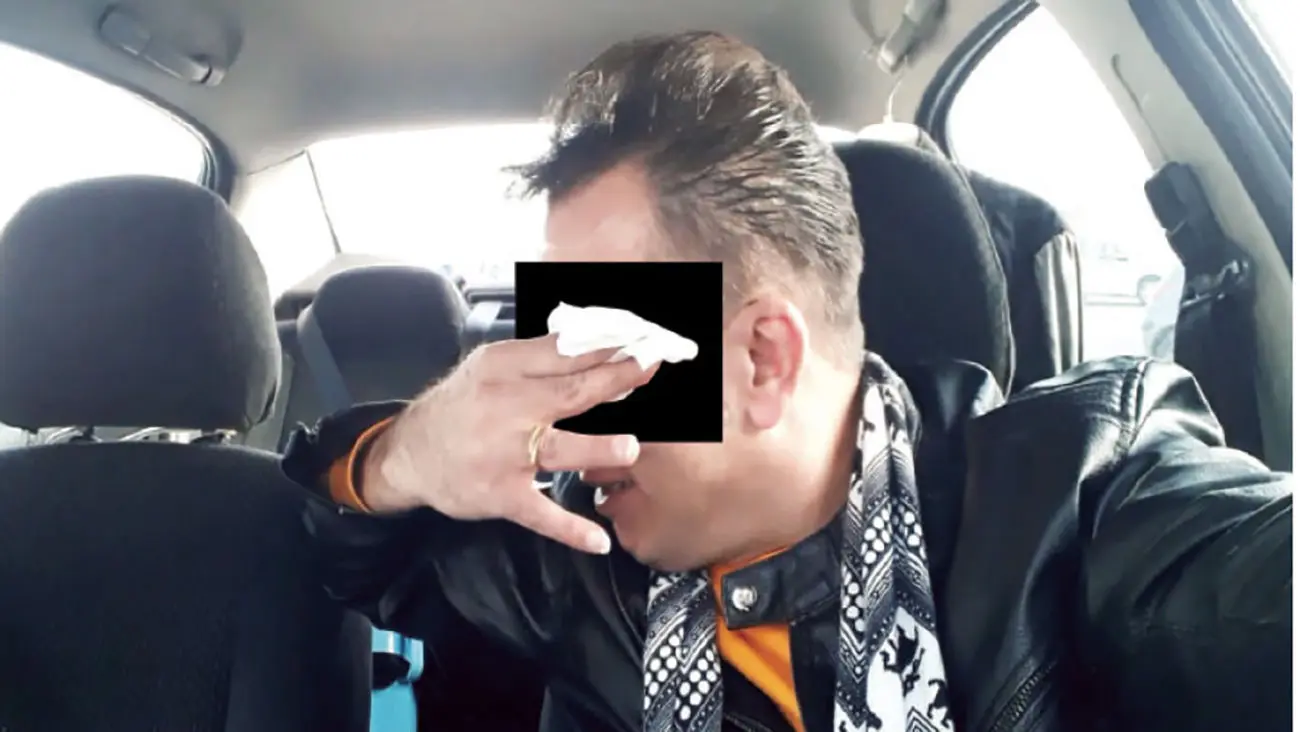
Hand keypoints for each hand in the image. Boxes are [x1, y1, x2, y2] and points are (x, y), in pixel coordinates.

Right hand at [362, 334, 656, 553]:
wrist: (409, 453)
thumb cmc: (460, 406)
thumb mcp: (491, 367)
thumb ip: (538, 358)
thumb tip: (596, 343)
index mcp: (505, 369)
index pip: (563, 352)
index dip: (606, 346)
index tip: (641, 339)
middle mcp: (506, 408)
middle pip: (570, 393)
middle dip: (615, 381)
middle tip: (651, 370)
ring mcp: (505, 454)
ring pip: (557, 450)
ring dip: (595, 449)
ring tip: (630, 448)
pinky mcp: (501, 494)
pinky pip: (540, 514)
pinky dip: (569, 528)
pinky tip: (598, 540)